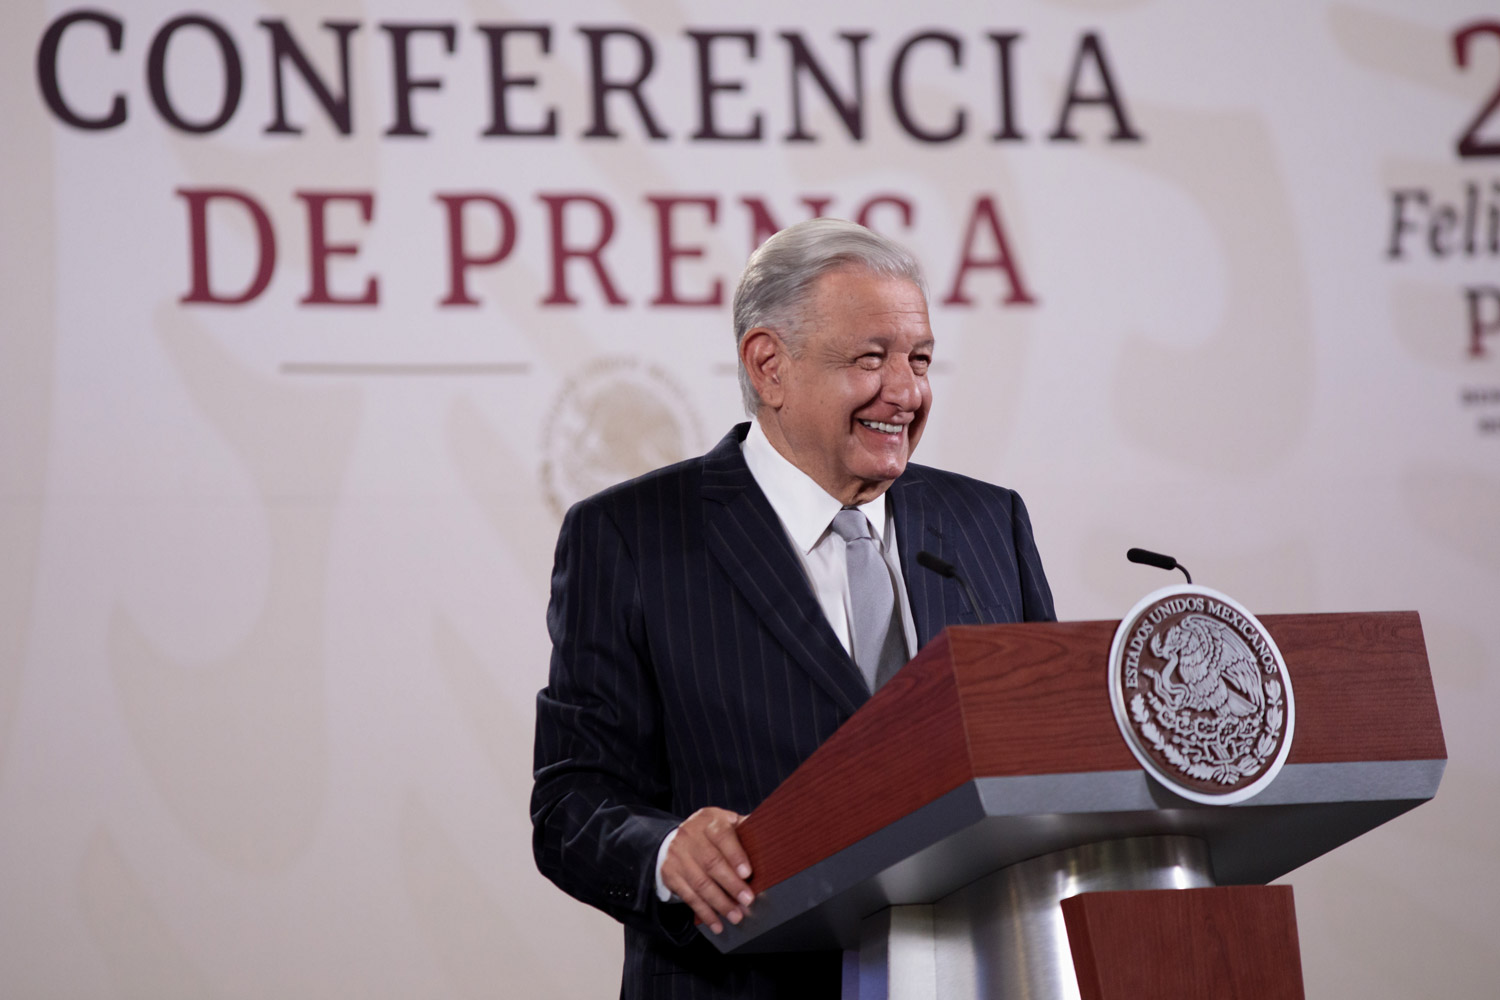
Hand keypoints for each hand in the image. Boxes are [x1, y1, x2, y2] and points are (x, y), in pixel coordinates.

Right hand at [659, 807, 754, 933]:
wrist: (675, 839)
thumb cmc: (711, 834)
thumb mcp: (726, 824)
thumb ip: (745, 831)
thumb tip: (772, 842)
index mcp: (709, 820)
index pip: (722, 836)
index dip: (735, 855)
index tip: (748, 873)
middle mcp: (690, 835)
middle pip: (711, 862)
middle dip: (731, 884)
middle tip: (747, 901)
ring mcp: (677, 855)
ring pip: (700, 883)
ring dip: (720, 903)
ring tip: (736, 916)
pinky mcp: (670, 874)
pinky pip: (689, 896)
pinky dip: (704, 912)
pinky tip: (716, 923)